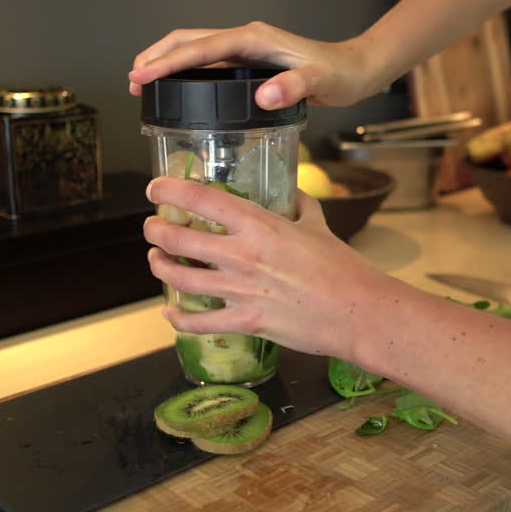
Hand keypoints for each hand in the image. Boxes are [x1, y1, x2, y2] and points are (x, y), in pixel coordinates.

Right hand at [128, 22, 387, 108]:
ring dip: (167, 60)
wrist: (357, 69)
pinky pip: (209, 61)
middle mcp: (246, 38)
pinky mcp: (250, 60)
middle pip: (189, 40)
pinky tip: (178, 88)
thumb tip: (263, 96)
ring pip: (195, 48)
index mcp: (254, 39)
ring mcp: (247, 48)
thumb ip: (294, 88)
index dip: (168, 62)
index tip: (141, 75)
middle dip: (156, 56)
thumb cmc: (341, 74)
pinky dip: (186, 69)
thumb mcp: (321, 82)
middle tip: (132, 80)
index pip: (201, 48)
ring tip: (142, 82)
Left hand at [142, 176, 403, 357]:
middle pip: (178, 239)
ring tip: (155, 260)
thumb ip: (300, 205)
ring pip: (179, 278)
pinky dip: (177, 318)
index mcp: (259, 226)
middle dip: (156, 230)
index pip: (202, 199)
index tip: (157, 188)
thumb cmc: (342, 268)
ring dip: (159, 267)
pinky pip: (198, 323)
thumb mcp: (319, 225)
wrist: (357, 310)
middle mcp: (242, 255)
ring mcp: (240, 291)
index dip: (170, 191)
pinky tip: (170, 312)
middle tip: (152, 227)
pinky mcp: (244, 322)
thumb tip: (290, 193)